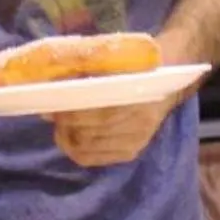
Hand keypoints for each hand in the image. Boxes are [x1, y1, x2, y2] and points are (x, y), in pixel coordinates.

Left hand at [51, 36, 198, 168]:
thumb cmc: (135, 65)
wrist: (169, 80)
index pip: (96, 114)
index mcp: (136, 97)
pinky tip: (73, 138)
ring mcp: (137, 140)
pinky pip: (97, 159)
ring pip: (89, 150)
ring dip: (68, 139)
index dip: (69, 114)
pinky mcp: (133, 151)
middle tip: (52, 115)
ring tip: (61, 126)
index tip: (51, 106)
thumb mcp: (112, 60)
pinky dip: (80, 150)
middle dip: (64, 127)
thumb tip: (50, 88)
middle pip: (89, 135)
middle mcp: (138, 123)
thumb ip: (82, 72)